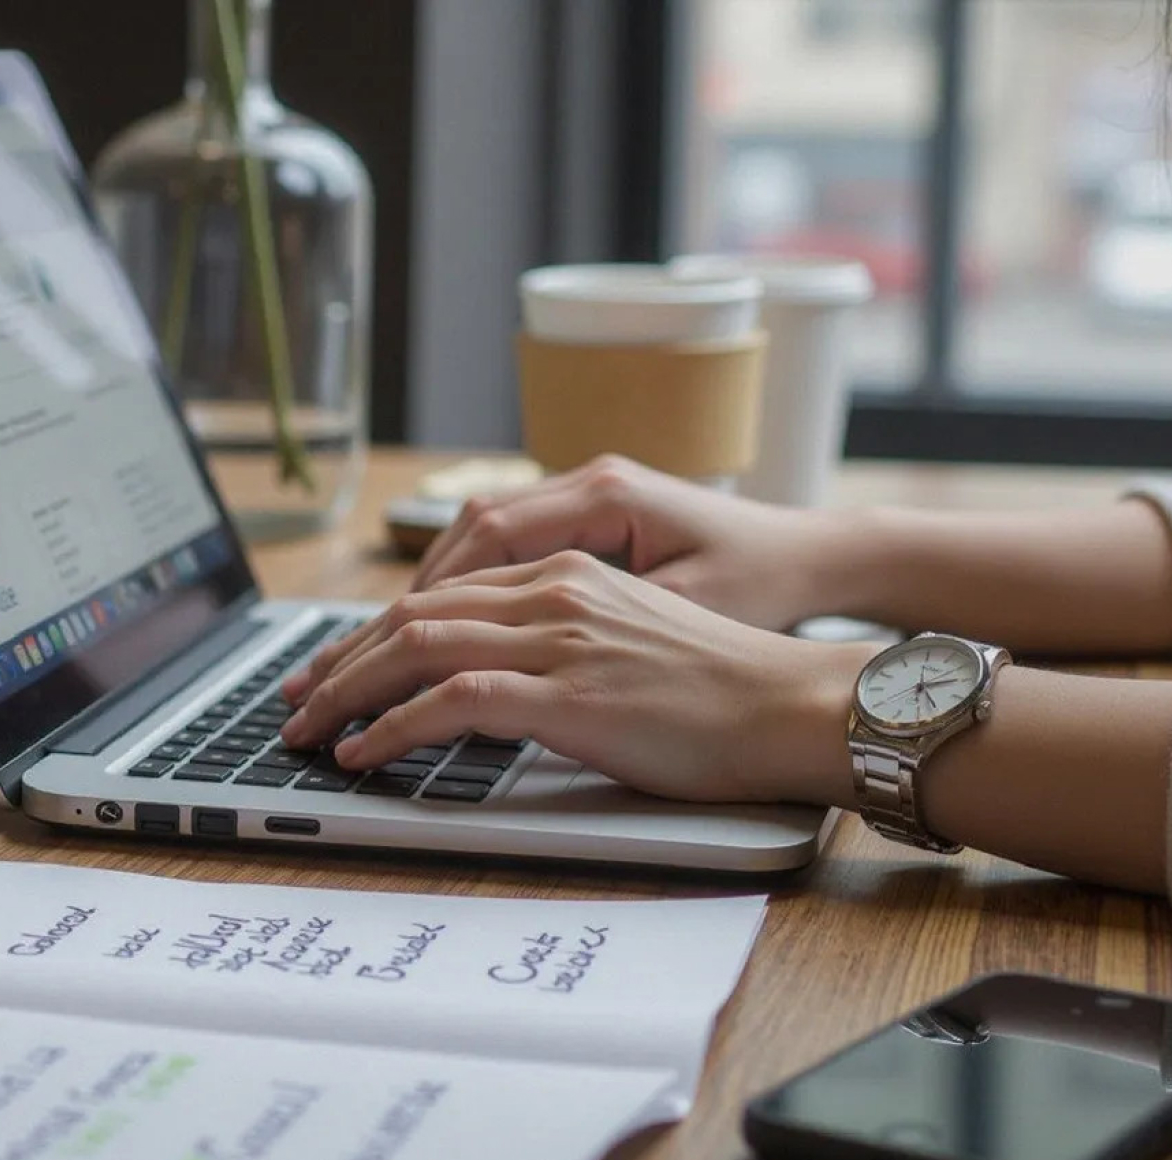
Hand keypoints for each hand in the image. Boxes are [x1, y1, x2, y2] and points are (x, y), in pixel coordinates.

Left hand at [279, 551, 875, 805]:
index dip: (371, 635)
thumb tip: (501, 683)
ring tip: (308, 731)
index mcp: (566, 574)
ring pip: (416, 648)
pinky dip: (391, 727)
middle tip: (294, 703)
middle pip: (412, 615)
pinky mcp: (567, 693)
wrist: (792, 704)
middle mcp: (553, 592)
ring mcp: (558, 639)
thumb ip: (562, 647)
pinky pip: (450, 702)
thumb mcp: (629, 644)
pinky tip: (362, 754)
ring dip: (347, 692)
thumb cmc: (724, 690)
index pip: (440, 596)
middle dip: (339, 662)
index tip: (332, 670)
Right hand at [412, 455, 845, 630]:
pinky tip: (441, 634)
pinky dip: (468, 590)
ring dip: (429, 594)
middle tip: (353, 660)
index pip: (487, 533)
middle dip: (405, 600)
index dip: (429, 593)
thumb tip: (513, 664)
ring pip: (480, 539)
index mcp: (607, 495)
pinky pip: (509, 550)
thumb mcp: (684, 615)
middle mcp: (589, 483)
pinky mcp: (595, 523)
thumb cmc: (764, 586)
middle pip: (467, 532)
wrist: (818, 557)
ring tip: (379, 652)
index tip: (388, 644)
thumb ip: (598, 631)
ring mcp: (590, 498)